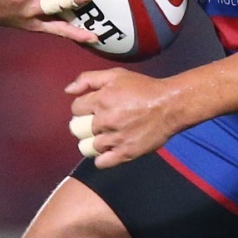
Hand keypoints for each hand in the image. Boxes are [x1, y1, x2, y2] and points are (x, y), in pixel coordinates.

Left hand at [67, 69, 190, 167]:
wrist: (170, 106)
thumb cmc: (143, 88)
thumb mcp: (116, 74)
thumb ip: (88, 79)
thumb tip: (68, 91)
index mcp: (100, 100)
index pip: (75, 110)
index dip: (83, 108)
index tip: (93, 108)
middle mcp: (104, 120)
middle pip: (78, 130)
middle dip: (85, 126)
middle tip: (99, 123)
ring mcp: (114, 139)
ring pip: (88, 147)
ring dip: (93, 142)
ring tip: (105, 136)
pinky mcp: (125, 153)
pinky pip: (101, 162)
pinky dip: (102, 158)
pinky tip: (110, 149)